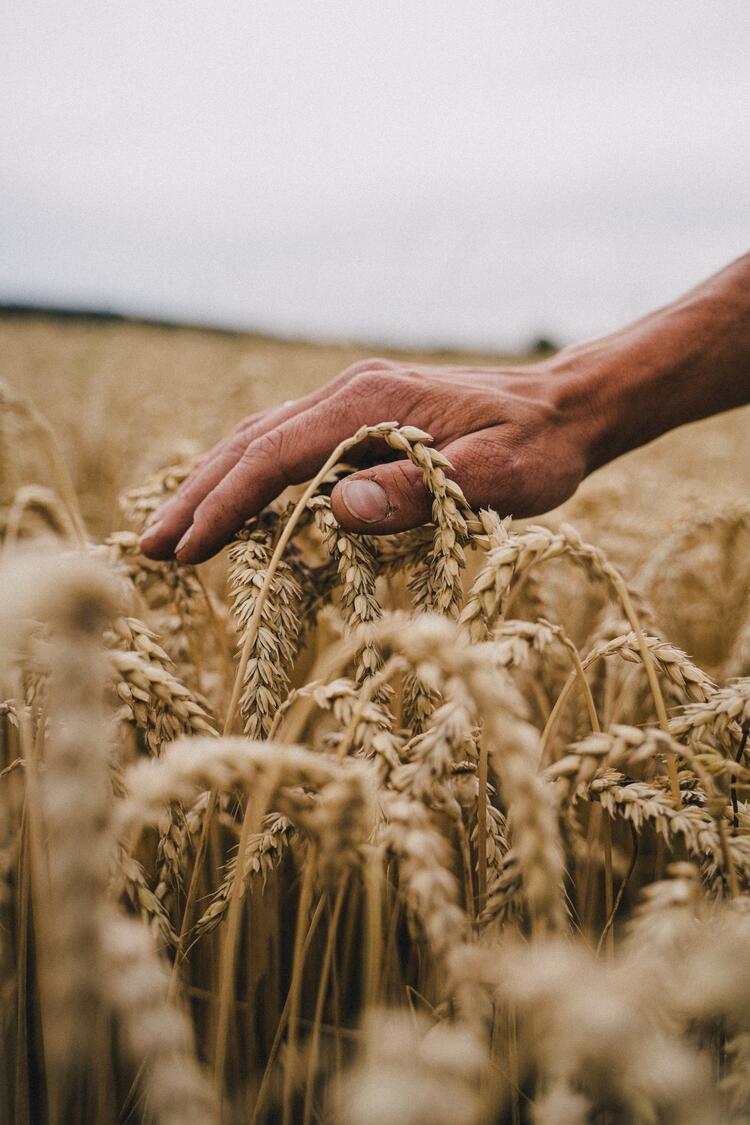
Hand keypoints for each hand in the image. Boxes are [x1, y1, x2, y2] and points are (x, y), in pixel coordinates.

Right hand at [139, 356, 594, 563]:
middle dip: (197, 496)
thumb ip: (418, 490)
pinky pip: (286, 444)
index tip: (185, 550)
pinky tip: (232, 502)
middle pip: (249, 443)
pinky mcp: (361, 417)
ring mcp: (352, 401)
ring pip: (260, 440)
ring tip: (172, 531)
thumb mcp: (495, 475)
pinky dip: (247, 475)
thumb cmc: (538, 448)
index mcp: (370, 403)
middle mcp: (349, 393)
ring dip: (212, 485)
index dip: (225, 505)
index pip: (275, 457)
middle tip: (150, 548)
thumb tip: (336, 508)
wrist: (564, 408)